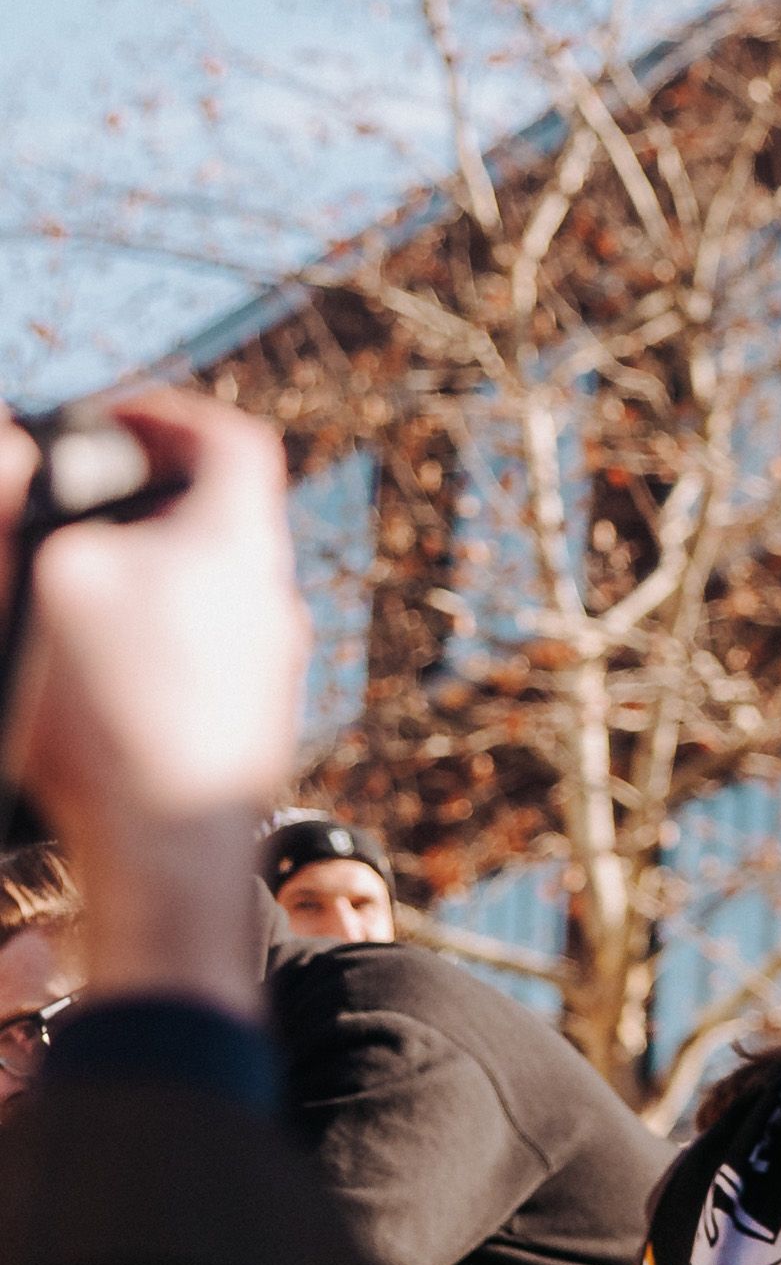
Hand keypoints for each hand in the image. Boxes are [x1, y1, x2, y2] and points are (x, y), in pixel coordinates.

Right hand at [0, 397, 305, 1017]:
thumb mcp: (47, 582)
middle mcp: (270, 596)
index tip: (110, 419)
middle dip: (142, 503)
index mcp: (238, 542)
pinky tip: (88, 677)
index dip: (169, 414)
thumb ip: (16, 505)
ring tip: (70, 598)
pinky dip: (145, 645)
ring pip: (202, 591)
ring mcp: (266, 666)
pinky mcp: (243, 723)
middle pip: (215, 515)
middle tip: (76, 514)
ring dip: (139, 580)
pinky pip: (196, 658)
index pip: (231, 440)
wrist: (172, 850)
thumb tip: (4, 447)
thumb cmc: (116, 712)